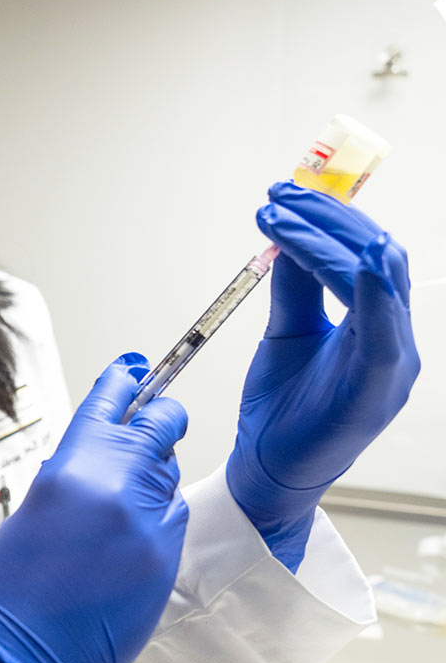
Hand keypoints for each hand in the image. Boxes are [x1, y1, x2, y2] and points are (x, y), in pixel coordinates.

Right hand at [0, 354, 188, 662]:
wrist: (29, 651)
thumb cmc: (19, 584)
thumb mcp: (38, 505)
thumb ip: (76, 469)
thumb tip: (102, 450)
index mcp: (74, 464)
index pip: (111, 401)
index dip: (127, 379)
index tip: (137, 368)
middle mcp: (117, 483)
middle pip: (163, 425)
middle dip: (162, 421)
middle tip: (156, 425)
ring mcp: (149, 520)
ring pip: (169, 474)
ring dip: (154, 478)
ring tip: (120, 510)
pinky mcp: (168, 554)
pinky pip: (173, 518)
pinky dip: (157, 520)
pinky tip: (127, 544)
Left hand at [227, 181, 418, 570]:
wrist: (269, 470)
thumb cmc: (283, 406)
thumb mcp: (288, 332)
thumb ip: (296, 287)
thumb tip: (290, 234)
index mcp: (376, 324)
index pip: (367, 252)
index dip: (332, 216)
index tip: (286, 192)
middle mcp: (394, 338)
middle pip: (378, 255)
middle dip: (328, 217)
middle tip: (279, 195)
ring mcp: (391, 365)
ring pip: (380, 281)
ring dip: (330, 240)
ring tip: (286, 216)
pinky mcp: (376, 390)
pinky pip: (383, 333)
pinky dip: (372, 290)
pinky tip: (350, 259)